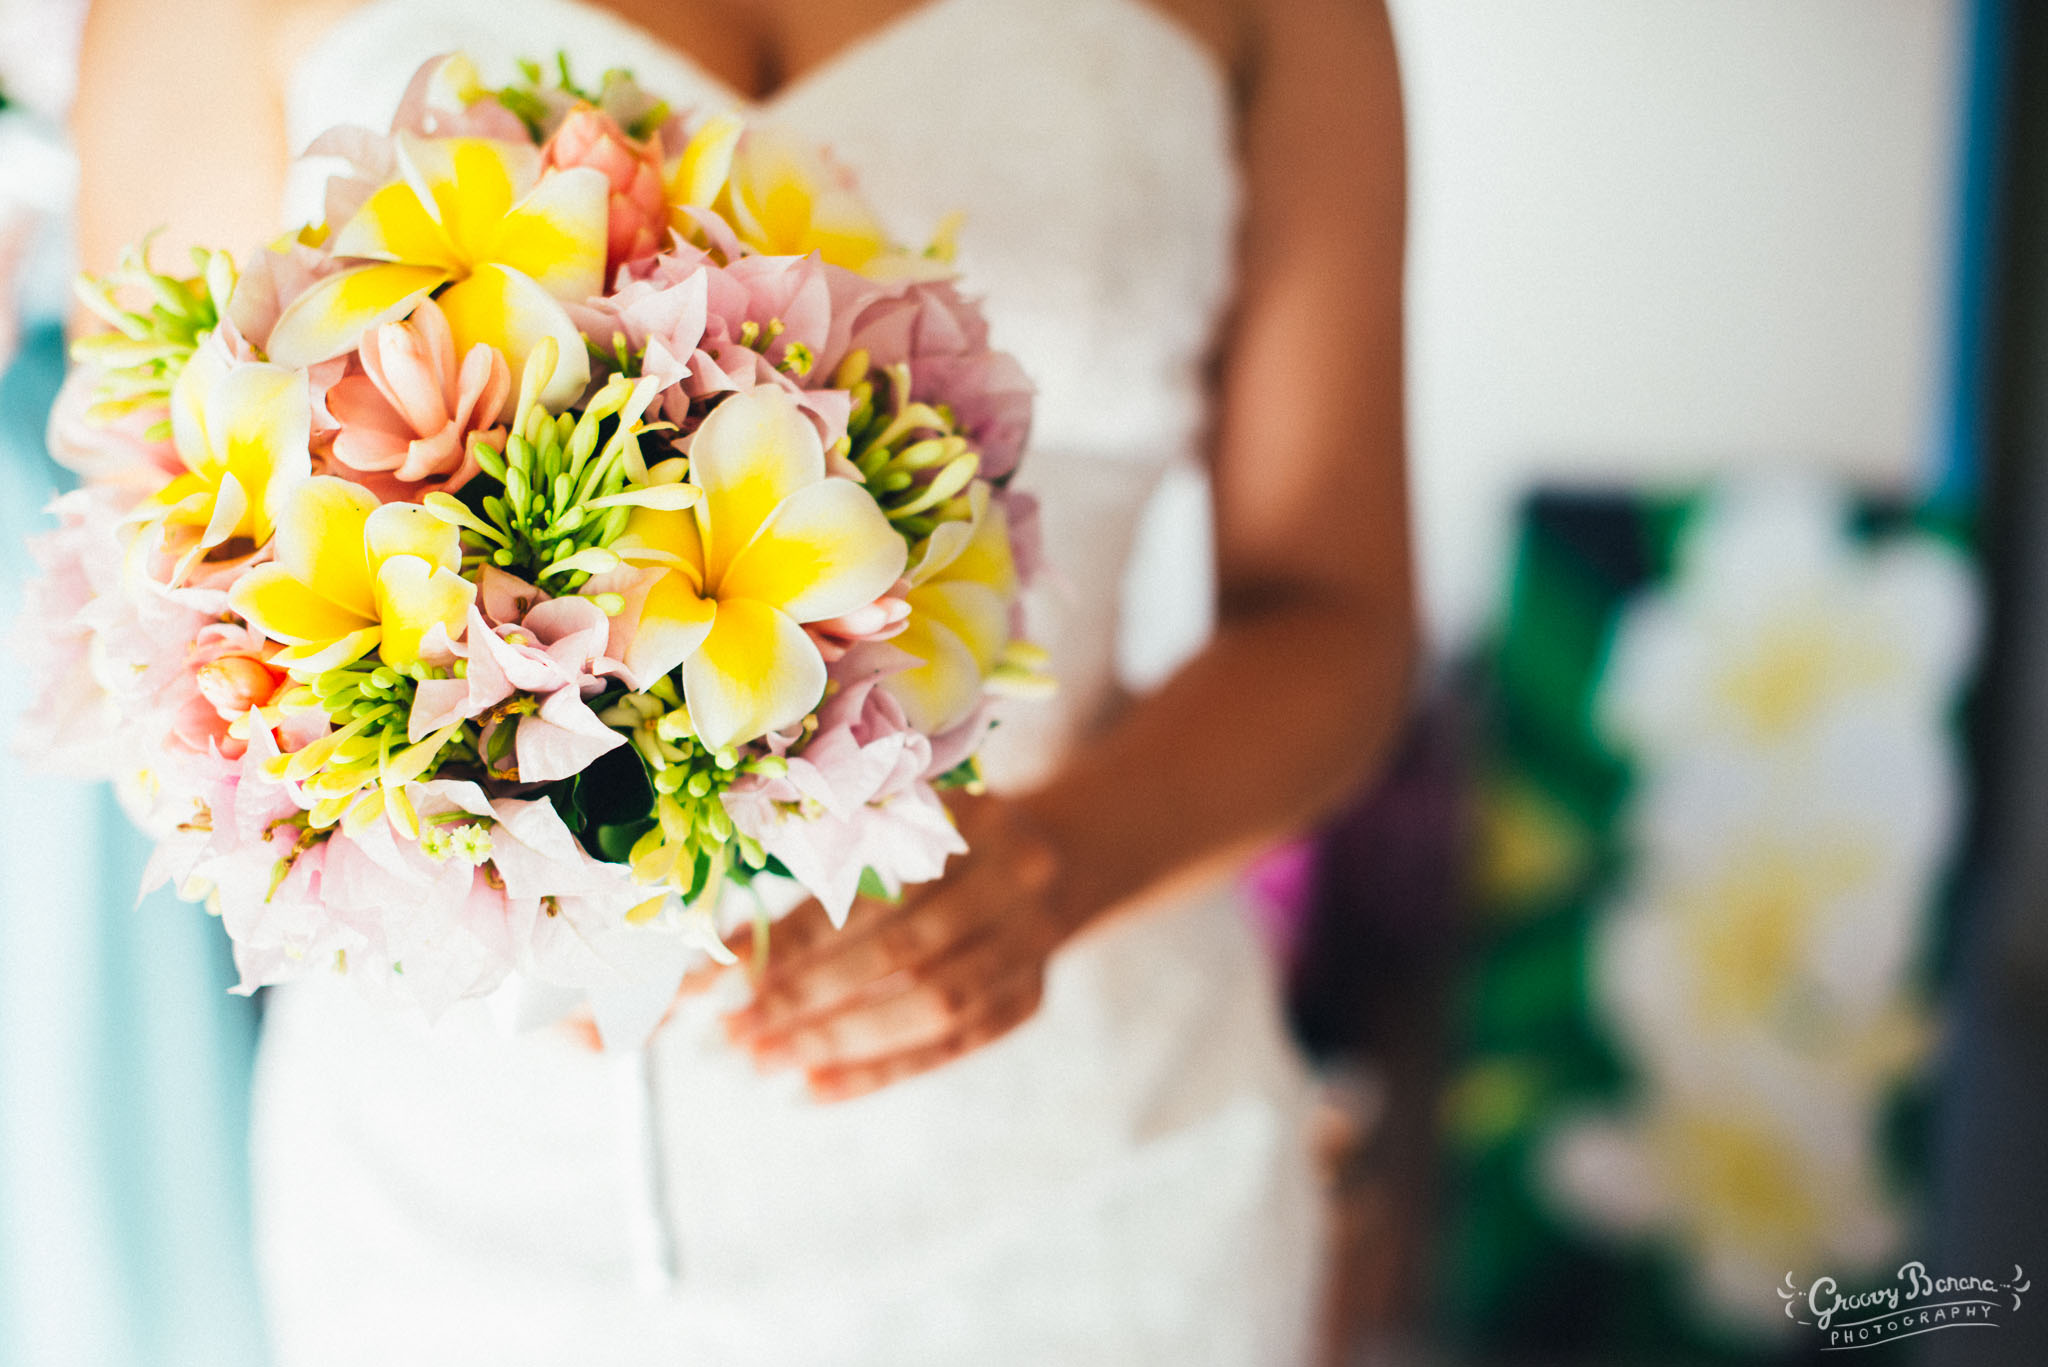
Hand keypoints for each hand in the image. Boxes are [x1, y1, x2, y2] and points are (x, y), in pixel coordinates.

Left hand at [712, 796, 1071, 1101]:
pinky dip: (880, 1071)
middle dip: (804, 998)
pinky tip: (812, 1088)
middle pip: (901, 953)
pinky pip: (953, 1045)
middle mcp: (1009, 879)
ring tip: (758, 1062)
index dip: (789, 939)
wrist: (1071, 847)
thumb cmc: (954, 833)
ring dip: (837, 1041)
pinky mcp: (1029, 997)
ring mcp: (1028, 943)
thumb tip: (727, 945)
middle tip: (727, 1035)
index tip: (716, 980)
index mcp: (970, 821)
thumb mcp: (908, 818)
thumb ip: (835, 864)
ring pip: (931, 1006)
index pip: (866, 891)